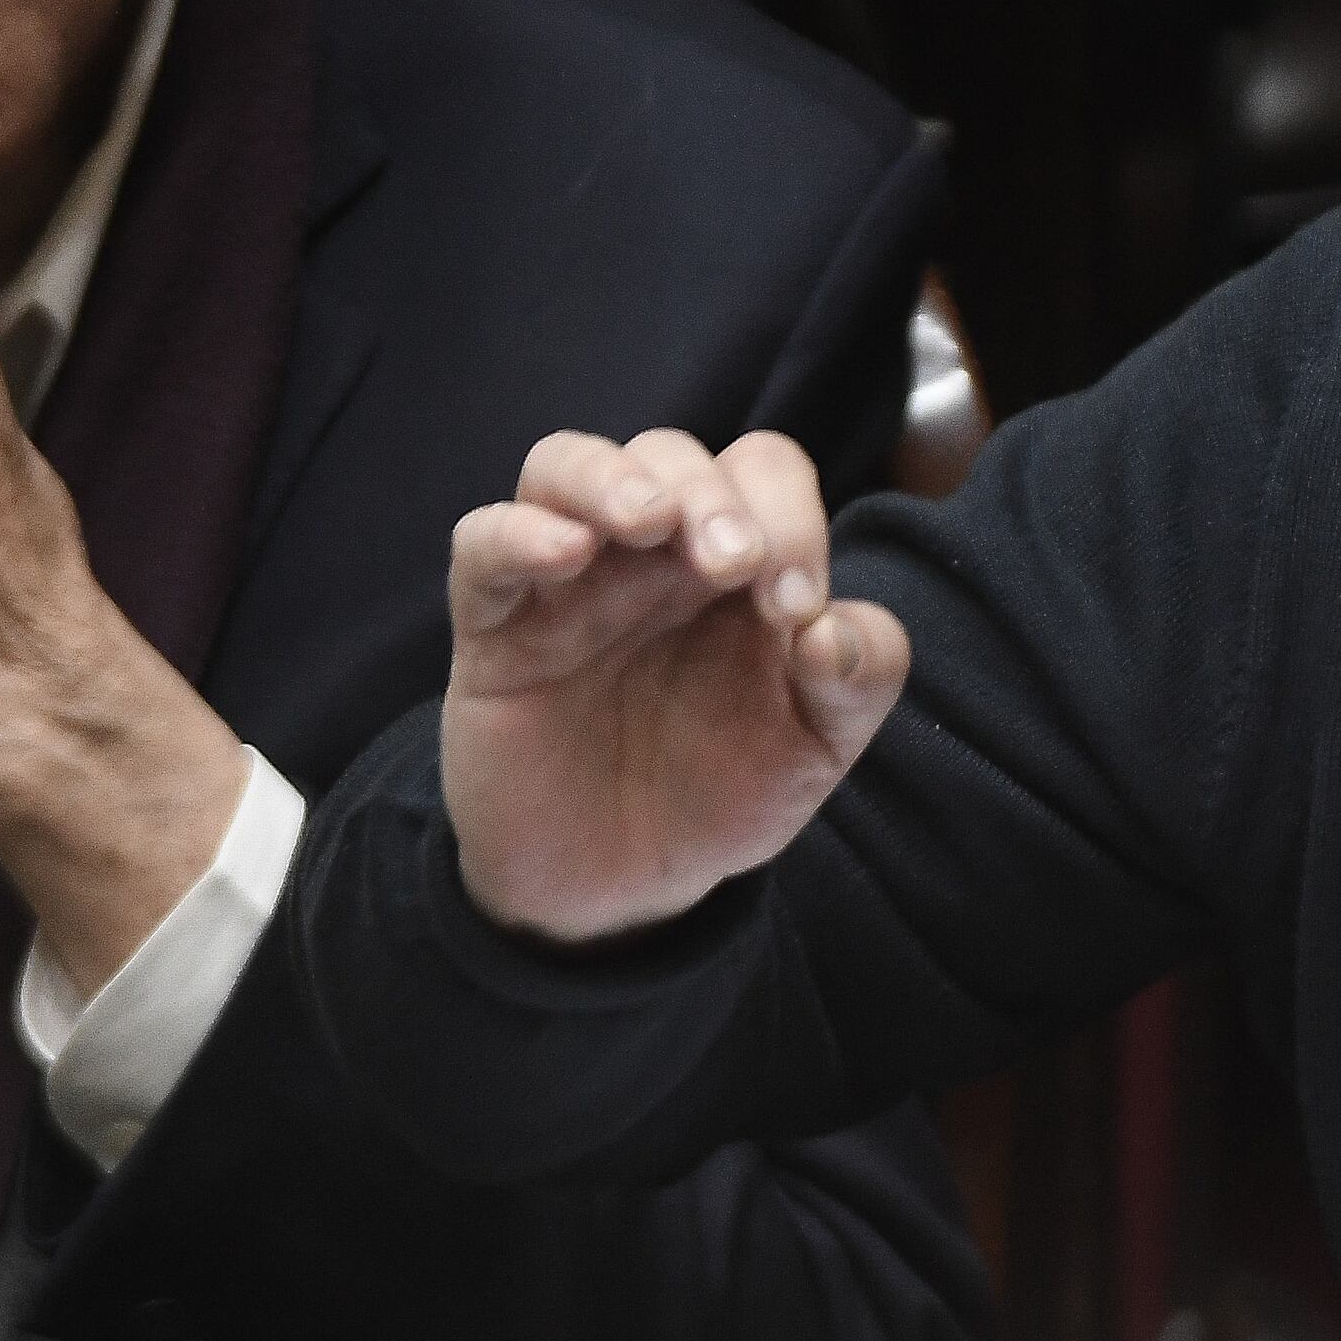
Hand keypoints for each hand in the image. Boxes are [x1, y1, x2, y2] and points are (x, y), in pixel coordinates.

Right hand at [441, 426, 907, 941]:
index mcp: (737, 563)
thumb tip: (838, 627)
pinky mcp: (494, 629)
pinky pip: (482, 543)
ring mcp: (567, 584)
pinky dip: (517, 532)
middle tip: (734, 566)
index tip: (797, 611)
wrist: (620, 884)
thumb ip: (858, 679)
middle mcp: (651, 556)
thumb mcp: (817, 745)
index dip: (788, 516)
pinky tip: (565, 554)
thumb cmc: (720, 790)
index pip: (762, 473)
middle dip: (710, 496)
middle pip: (671, 456)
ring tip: (649, 520)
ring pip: (565, 466)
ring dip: (612, 477)